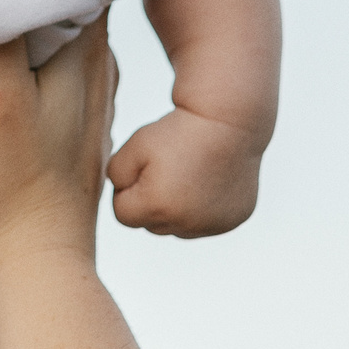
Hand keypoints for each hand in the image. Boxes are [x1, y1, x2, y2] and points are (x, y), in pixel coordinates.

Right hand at [0, 16, 118, 270]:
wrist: (35, 268)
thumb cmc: (7, 188)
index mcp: (89, 53)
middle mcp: (103, 71)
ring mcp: (93, 104)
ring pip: (69, 34)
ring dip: (37, 17)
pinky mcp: (76, 132)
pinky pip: (61, 70)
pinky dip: (38, 55)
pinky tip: (14, 65)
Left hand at [105, 108, 260, 236]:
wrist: (229, 121)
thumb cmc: (179, 131)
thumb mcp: (135, 146)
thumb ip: (115, 174)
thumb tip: (120, 193)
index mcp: (158, 207)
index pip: (123, 215)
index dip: (127, 189)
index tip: (142, 167)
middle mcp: (186, 224)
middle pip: (151, 224)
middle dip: (150, 201)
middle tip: (166, 168)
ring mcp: (212, 226)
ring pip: (178, 227)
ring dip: (176, 209)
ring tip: (187, 174)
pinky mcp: (232, 221)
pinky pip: (204, 224)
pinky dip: (202, 208)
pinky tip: (208, 181)